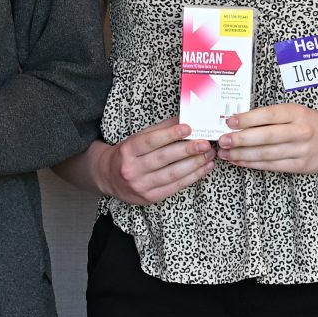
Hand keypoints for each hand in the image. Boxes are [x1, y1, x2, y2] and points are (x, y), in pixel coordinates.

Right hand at [92, 120, 214, 205]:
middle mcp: (131, 169)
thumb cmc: (127, 154)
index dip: (169, 135)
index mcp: (127, 150)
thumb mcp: (137, 138)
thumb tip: (184, 119)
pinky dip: (192, 177)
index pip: (150, 141)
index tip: (188, 128)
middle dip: (187, 150)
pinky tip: (204, 168)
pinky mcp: (150, 197)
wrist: (108, 177)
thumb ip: (160, 130)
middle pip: (163, 158)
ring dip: (194, 165)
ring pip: (172, 174)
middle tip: (205, 143)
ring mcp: (141, 186)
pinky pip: (175, 187)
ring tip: (209, 155)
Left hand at [217, 102, 317, 174]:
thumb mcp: (297, 111)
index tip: (229, 121)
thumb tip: (240, 121)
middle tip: (222, 141)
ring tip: (226, 153)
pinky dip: (254, 164)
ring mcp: (302, 150)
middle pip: (265, 136)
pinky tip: (241, 162)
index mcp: (297, 113)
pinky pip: (273, 166)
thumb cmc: (315, 123)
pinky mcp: (301, 166)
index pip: (268, 115)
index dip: (247, 119)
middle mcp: (300, 131)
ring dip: (243, 155)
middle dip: (240, 140)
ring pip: (267, 154)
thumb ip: (272, 116)